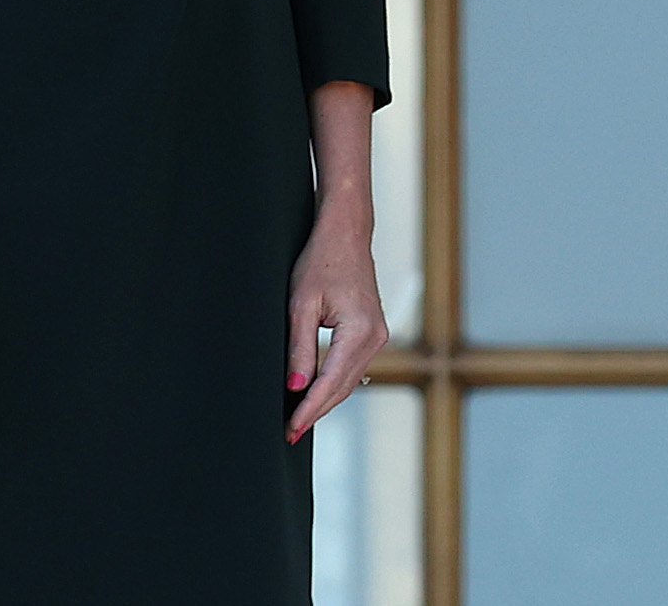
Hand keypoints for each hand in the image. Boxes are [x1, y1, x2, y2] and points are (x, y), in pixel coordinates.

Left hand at [285, 219, 387, 443]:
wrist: (345, 235)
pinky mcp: (373, 333)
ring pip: (349, 380)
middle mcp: (376, 337)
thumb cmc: (321, 262)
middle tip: (289, 432)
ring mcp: (378, 336)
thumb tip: (297, 387)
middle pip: (343, 387)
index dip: (309, 409)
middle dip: (316, 411)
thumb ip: (300, 349)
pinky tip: (315, 394)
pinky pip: (352, 367)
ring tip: (298, 419)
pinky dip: (334, 383)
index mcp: (360, 331)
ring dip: (325, 400)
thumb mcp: (301, 305)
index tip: (290, 428)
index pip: (330, 382)